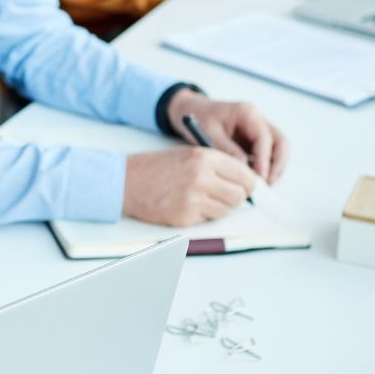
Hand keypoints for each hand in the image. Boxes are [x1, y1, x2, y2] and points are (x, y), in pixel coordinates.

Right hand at [123, 146, 254, 225]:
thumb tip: (244, 181)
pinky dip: (203, 214)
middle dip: (237, 198)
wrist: (125, 180)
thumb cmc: (156, 167)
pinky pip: (208, 219)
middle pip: (240, 195)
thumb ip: (217, 165)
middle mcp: (202, 177)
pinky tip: (188, 204)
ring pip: (227, 210)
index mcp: (205, 157)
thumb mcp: (189, 155)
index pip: (245, 175)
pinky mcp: (185, 216)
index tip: (247, 187)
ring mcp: (194, 199)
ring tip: (203, 198)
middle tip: (227, 195)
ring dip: (221, 207)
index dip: (249, 183)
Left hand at [167, 88, 289, 183]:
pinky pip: (269, 154)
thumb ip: (225, 148)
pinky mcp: (255, 140)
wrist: (193, 109)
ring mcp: (259, 130)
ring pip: (278, 149)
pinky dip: (267, 167)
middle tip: (268, 183)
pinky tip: (257, 180)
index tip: (258, 177)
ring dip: (275, 167)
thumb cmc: (200, 117)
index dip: (264, 159)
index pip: (264, 137)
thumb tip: (242, 167)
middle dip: (278, 164)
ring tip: (264, 185)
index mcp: (247, 113)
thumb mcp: (208, 132)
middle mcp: (258, 120)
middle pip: (281, 142)